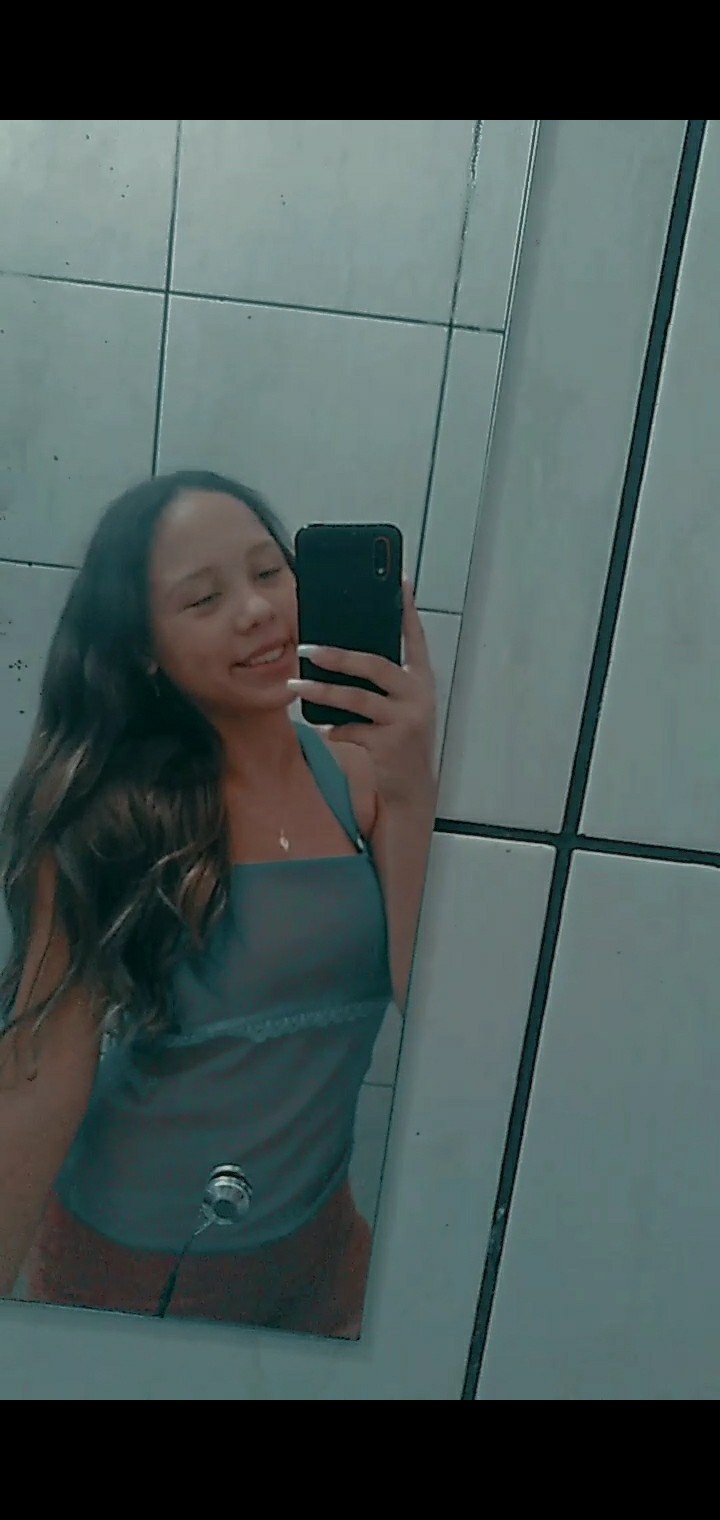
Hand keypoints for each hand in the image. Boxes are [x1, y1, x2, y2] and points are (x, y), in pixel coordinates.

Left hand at [289, 579, 436, 805]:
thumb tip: (335, 653)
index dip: (408, 611)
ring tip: (296, 686)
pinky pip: (351, 729)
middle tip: (307, 649)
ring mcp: (407, 720)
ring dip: (321, 691)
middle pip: (375, 666)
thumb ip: (380, 683)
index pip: (416, 639)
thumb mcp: (397, 707)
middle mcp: (419, 696)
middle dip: (338, 656)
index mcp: (422, 681)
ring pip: (356, 698)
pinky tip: (325, 728)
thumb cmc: (397, 740)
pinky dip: (334, 728)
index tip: (400, 582)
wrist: (410, 789)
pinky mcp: (391, 744)